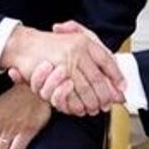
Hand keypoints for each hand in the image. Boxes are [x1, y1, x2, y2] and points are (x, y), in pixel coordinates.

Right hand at [1, 22, 124, 113]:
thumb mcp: (75, 39)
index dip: (116, 76)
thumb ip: (96, 55)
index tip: (122, 88)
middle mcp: (77, 51)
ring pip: (86, 89)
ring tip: (95, 108)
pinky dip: (77, 104)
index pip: (107, 60)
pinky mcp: (55, 75)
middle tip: (108, 104)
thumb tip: (114, 78)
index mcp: (84, 41)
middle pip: (98, 79)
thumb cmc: (52, 44)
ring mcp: (66, 63)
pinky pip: (71, 94)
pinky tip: (81, 108)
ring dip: (92, 102)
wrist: (26, 45)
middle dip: (105, 95)